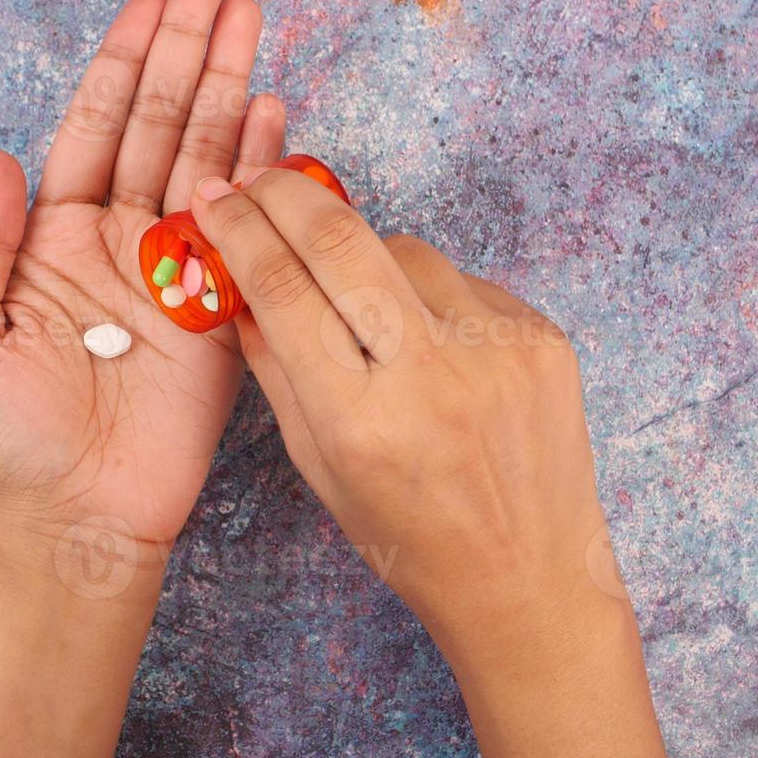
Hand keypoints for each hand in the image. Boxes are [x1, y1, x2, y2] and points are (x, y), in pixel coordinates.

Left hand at [0, 0, 285, 556]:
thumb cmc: (9, 434)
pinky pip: (243, 228)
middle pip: (157, 123)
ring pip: (204, 158)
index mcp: (55, 235)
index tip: (149, 3)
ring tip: (251, 18)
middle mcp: (120, 238)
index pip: (94, 127)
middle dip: (186, 50)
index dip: (120, 63)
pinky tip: (272, 113)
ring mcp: (175, 270)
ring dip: (229, 87)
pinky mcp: (221, 309)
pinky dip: (260, 169)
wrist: (75, 512)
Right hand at [188, 169, 693, 757]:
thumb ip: (277, 371)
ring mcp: (498, 349)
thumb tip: (240, 282)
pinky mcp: (542, 336)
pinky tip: (426, 338)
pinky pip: (461, 280)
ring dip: (363, 254)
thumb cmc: (408, 538)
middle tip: (257, 178)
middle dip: (287, 194)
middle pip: (343, 241)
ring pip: (405, 250)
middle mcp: (433, 376)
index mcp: (361, 423)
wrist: (529, 579)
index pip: (283, 291)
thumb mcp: (318, 468)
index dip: (240, 232)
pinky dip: (427, 293)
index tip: (215, 198)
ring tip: (356, 298)